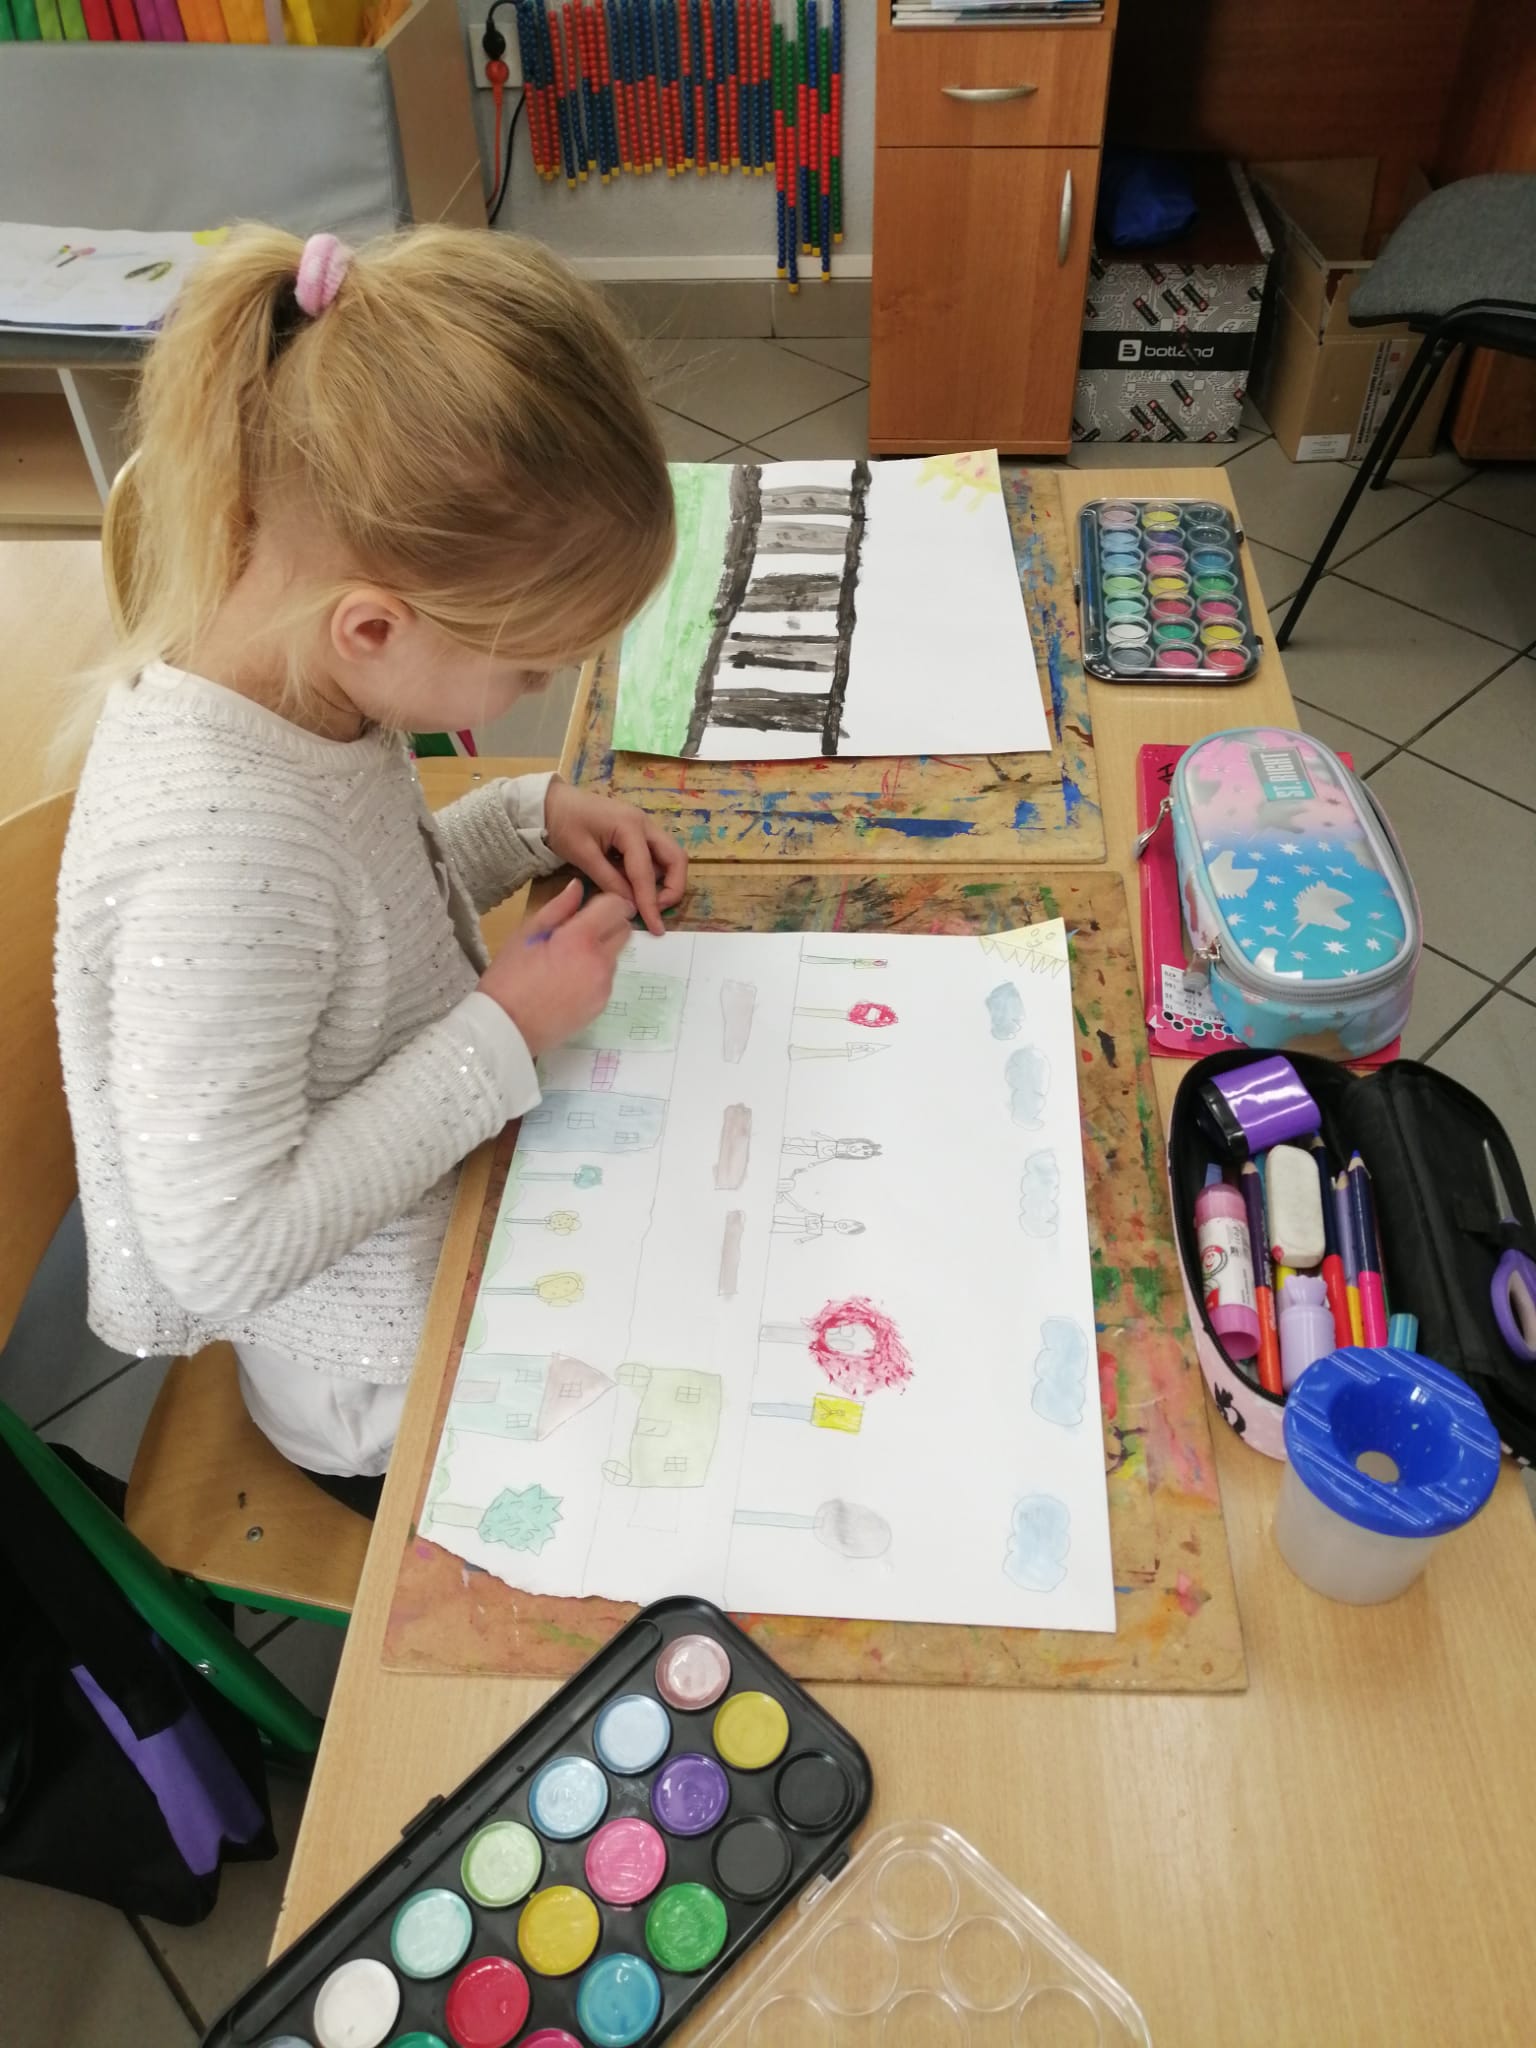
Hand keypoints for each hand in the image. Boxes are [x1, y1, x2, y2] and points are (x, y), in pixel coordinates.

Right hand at [478, 881, 632, 1054]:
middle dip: (608, 924)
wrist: (507, 1028)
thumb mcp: (526, 935)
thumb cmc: (509, 978)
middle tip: (579, 931)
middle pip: (624, 930)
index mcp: (579, 939)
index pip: (615, 906)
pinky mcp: (602, 1005)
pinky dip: (595, 974)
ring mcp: (603, 986)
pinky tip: (569, 982)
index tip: (593, 906)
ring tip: (567, 961)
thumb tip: (578, 887)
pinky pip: (607, 979)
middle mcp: (599, 962)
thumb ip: (558, 909)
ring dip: (600, 951)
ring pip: (615, 955)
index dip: (607, 901)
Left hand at [542, 779, 686, 936]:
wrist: (551, 802)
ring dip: (663, 880)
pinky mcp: (637, 832)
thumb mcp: (583, 856)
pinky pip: (655, 855)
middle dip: (673, 888)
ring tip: (640, 898)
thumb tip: (631, 906)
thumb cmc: (563, 824)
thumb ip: (609, 881)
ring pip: (669, 856)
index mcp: (629, 826)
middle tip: (656, 909)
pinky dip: (651, 873)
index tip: (656, 927)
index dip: (651, 902)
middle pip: (676, 858)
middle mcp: (644, 824)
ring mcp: (643, 826)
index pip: (646, 872)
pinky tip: (630, 883)